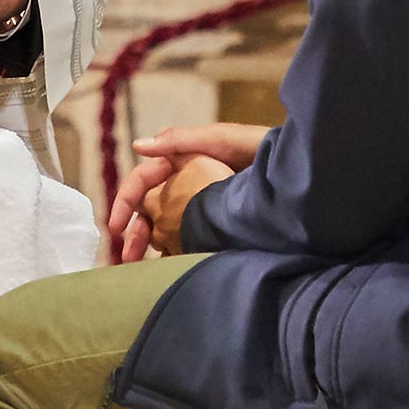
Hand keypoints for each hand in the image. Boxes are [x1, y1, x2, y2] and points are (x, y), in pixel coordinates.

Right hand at [106, 122, 267, 261]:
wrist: (294, 174)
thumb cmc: (259, 148)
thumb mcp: (219, 139)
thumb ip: (179, 141)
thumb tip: (138, 146)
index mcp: (182, 161)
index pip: (143, 181)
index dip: (125, 201)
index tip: (114, 226)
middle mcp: (187, 182)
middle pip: (150, 208)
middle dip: (135, 231)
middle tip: (126, 255)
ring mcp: (201, 204)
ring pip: (166, 227)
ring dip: (151, 246)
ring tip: (142, 268)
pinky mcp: (216, 223)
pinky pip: (189, 239)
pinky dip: (176, 253)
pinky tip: (171, 269)